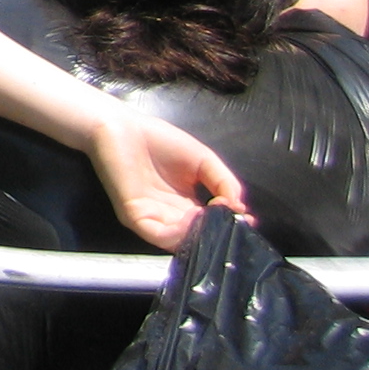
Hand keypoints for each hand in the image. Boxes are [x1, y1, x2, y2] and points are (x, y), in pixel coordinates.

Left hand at [85, 108, 249, 249]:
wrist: (121, 127)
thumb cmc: (159, 140)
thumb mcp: (204, 161)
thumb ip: (224, 183)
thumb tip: (239, 208)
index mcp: (187, 205)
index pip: (212, 225)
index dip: (230, 225)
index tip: (247, 218)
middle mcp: (171, 216)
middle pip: (198, 238)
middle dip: (219, 235)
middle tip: (236, 224)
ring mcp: (152, 218)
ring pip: (181, 242)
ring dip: (201, 234)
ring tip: (213, 216)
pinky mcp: (135, 216)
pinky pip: (158, 235)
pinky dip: (179, 232)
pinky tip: (193, 216)